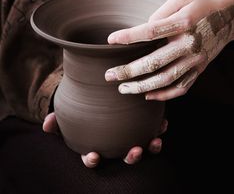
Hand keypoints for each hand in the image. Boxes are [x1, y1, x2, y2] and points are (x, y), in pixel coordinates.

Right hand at [43, 112, 167, 167]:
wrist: (96, 98)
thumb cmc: (81, 110)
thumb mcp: (67, 113)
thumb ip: (57, 120)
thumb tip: (46, 124)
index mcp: (96, 144)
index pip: (92, 158)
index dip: (92, 160)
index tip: (93, 156)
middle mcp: (114, 145)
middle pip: (123, 158)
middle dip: (130, 158)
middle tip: (135, 151)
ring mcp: (129, 136)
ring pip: (142, 149)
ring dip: (150, 149)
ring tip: (154, 141)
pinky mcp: (140, 126)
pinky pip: (152, 132)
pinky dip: (158, 130)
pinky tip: (162, 123)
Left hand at [105, 0, 233, 99]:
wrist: (228, 17)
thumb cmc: (200, 5)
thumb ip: (160, 14)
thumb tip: (142, 30)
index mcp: (183, 22)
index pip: (150, 32)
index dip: (128, 36)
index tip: (110, 40)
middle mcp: (189, 43)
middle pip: (155, 62)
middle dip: (129, 71)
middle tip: (109, 75)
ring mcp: (195, 59)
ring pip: (166, 79)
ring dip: (142, 87)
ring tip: (123, 89)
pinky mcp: (199, 68)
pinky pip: (182, 87)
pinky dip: (165, 95)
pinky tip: (148, 95)